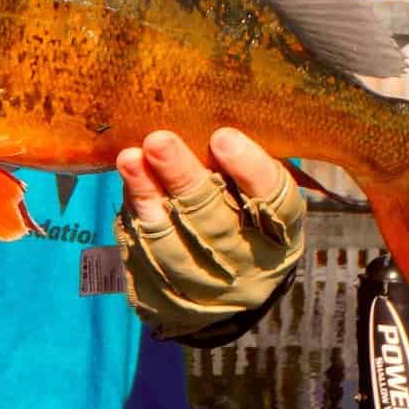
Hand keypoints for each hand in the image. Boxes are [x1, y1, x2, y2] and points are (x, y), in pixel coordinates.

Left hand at [113, 128, 304, 341]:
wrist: (227, 283)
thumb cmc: (243, 212)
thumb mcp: (256, 188)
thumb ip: (238, 161)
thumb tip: (202, 109)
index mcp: (281, 233)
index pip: (275, 202)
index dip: (249, 169)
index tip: (222, 136)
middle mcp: (249, 264)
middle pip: (215, 223)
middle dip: (183, 179)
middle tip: (159, 140)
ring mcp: (208, 288)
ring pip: (173, 243)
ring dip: (148, 197)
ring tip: (130, 158)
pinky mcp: (169, 298)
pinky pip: (146, 259)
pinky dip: (134, 218)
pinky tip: (126, 186)